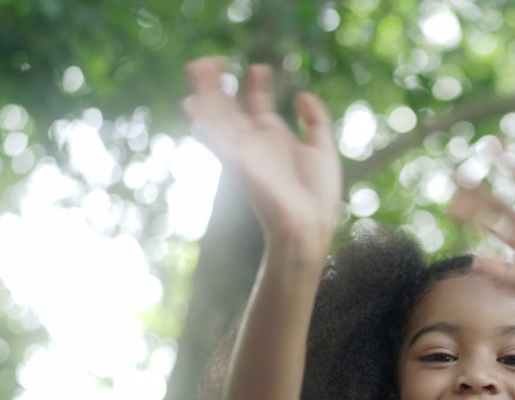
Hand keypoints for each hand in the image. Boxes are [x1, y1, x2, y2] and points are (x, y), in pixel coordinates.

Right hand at [183, 57, 339, 255]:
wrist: (309, 225)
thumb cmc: (317, 196)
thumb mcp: (322, 149)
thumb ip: (315, 121)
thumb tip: (303, 94)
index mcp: (274, 140)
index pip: (259, 105)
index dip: (258, 85)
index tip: (261, 67)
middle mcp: (255, 143)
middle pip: (231, 107)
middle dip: (219, 85)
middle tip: (208, 60)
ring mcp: (244, 152)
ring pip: (219, 117)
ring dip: (206, 94)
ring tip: (197, 67)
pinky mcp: (238, 163)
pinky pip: (216, 139)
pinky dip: (204, 123)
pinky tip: (192, 105)